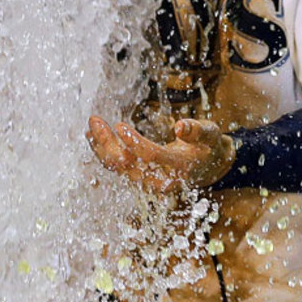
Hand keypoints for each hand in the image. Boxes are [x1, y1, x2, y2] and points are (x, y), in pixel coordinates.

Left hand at [86, 116, 235, 193]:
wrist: (206, 167)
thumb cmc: (207, 146)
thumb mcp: (209, 134)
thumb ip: (196, 130)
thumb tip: (180, 127)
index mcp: (180, 168)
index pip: (152, 157)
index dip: (134, 142)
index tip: (120, 125)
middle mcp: (161, 180)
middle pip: (128, 165)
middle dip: (109, 143)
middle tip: (95, 120)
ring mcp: (148, 181)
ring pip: (119, 168)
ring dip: (102, 147)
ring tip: (91, 126)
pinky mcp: (140, 177)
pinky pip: (119, 167)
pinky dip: (105, 152)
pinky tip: (95, 136)